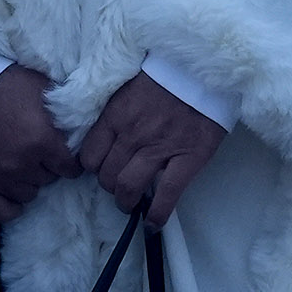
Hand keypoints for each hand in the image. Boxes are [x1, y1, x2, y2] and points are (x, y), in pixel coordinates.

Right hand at [0, 64, 82, 224]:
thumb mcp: (37, 84)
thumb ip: (61, 107)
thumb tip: (82, 122)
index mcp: (42, 139)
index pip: (71, 168)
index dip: (66, 158)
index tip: (60, 152)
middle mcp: (24, 164)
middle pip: (49, 180)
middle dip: (45, 166)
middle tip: (33, 149)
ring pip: (28, 194)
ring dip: (27, 180)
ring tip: (16, 161)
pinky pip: (2, 212)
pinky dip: (9, 206)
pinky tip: (10, 191)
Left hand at [78, 72, 225, 227]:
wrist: (200, 68)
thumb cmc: (162, 74)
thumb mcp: (127, 86)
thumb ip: (113, 111)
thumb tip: (101, 134)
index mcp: (115, 114)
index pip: (90, 154)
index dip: (93, 167)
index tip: (100, 168)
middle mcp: (132, 134)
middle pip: (107, 176)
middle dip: (109, 187)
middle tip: (117, 186)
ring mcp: (159, 149)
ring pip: (130, 187)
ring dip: (127, 201)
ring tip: (130, 203)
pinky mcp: (187, 160)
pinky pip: (167, 196)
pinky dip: (157, 215)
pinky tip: (153, 223)